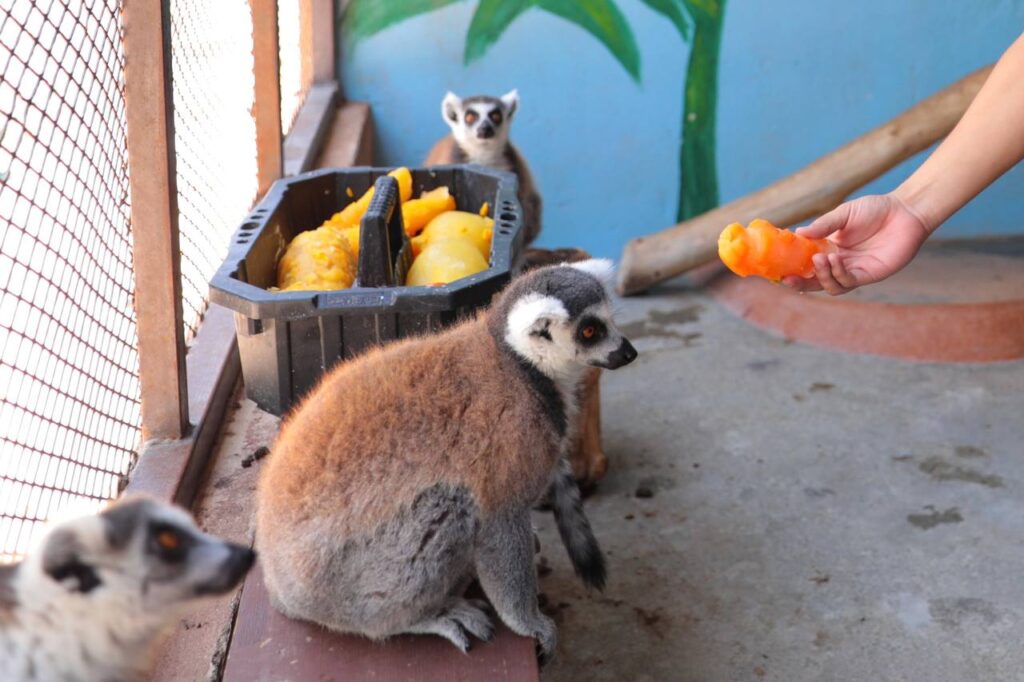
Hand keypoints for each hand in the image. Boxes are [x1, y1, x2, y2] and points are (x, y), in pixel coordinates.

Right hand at [782, 193, 931, 294]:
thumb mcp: (844, 214)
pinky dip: (838, 274)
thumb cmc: (875, 209)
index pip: (807, 265)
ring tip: (819, 259)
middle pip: (815, 281)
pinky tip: (834, 259)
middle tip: (788, 278)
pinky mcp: (869, 274)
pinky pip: (848, 281)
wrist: (905, 211)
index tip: (778, 269)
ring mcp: (854, 270)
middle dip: (800, 283)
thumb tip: (798, 232)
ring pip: (830, 286)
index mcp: (829, 249)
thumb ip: (823, 225)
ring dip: (821, 276)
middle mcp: (840, 263)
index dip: (792, 270)